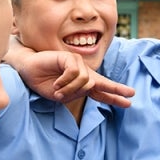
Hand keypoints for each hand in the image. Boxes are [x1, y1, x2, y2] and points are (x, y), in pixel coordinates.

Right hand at [19, 51, 134, 106]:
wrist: (28, 70)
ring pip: (86, 82)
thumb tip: (89, 85)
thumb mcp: (61, 95)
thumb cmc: (43, 82)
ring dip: (70, 90)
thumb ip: (76, 93)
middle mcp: (83, 73)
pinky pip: (75, 74)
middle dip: (116, 90)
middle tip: (131, 94)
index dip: (114, 96)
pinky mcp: (71, 58)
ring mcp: (78, 64)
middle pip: (102, 82)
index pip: (100, 91)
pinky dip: (65, 82)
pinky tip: (56, 83)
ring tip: (57, 91)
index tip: (128, 102)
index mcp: (81, 84)